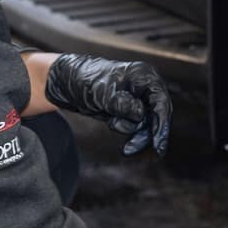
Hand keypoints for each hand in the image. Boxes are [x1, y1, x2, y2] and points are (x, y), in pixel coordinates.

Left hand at [44, 53, 171, 155]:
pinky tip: (123, 141)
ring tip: (126, 148)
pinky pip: (136, 126)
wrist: (66, 82)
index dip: (161, 123)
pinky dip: (130, 134)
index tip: (158, 143)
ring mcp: (136, 98)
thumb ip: (122, 104)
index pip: (160, 101)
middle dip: (151, 134)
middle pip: (157, 114)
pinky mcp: (128, 109)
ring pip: (147, 123)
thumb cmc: (84, 79)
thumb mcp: (102, 93)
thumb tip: (140, 114)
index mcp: (142, 75)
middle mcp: (143, 86)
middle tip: (151, 152)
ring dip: (137, 136)